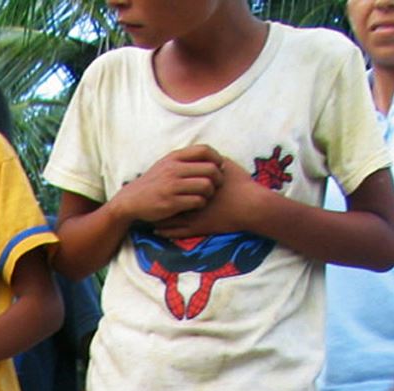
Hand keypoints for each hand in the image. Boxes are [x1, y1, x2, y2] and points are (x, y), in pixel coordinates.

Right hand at [111, 145, 222, 225]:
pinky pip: (197, 201)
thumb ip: (185, 159)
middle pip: (210, 169)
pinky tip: (196, 204)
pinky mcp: (170, 203)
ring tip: (206, 195)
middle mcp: (172, 170)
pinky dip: (201, 203)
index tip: (218, 167)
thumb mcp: (165, 164)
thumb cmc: (153, 183)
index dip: (217, 158)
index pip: (205, 150)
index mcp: (173, 158)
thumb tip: (214, 159)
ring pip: (206, 186)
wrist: (130, 200)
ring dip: (210, 192)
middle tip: (216, 185)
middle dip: (218, 178)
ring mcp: (171, 187)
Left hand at [155, 156, 272, 237]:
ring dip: (157, 218)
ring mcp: (193, 216)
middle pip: (167, 201)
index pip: (174, 184)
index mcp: (196, 185)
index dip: (161, 184)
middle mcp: (191, 200)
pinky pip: (177, 232)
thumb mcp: (228, 167)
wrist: (252, 206)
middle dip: (154, 201)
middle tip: (141, 201)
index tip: (151, 184)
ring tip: (145, 217)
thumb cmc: (241, 185)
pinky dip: (166, 231)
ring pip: (169, 218)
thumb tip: (208, 154)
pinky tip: (157, 231)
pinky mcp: (197, 228)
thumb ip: (215, 160)